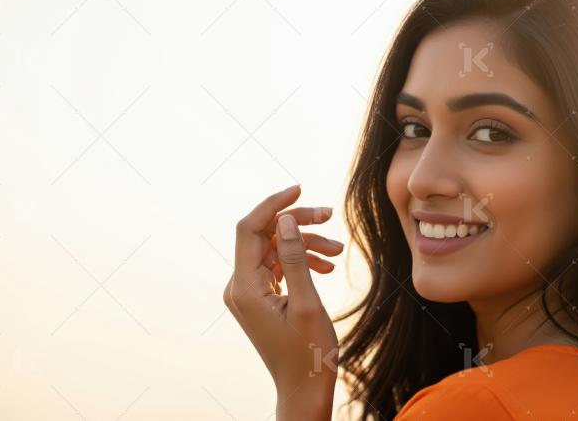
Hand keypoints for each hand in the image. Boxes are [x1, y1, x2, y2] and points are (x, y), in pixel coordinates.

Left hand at [223, 184, 341, 419]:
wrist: (304, 388)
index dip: (273, 205)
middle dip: (298, 223)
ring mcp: (248, 292)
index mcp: (244, 288)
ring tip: (338, 251)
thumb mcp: (307, 304)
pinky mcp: (260, 297)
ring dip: (306, 244)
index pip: (250, 229)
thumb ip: (296, 259)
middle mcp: (239, 287)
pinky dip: (302, 261)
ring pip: (275, 249)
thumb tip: (286, 219)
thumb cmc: (309, 354)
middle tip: (330, 216)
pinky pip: (278, 266)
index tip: (300, 188)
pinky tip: (327, 267)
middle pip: (265, 236)